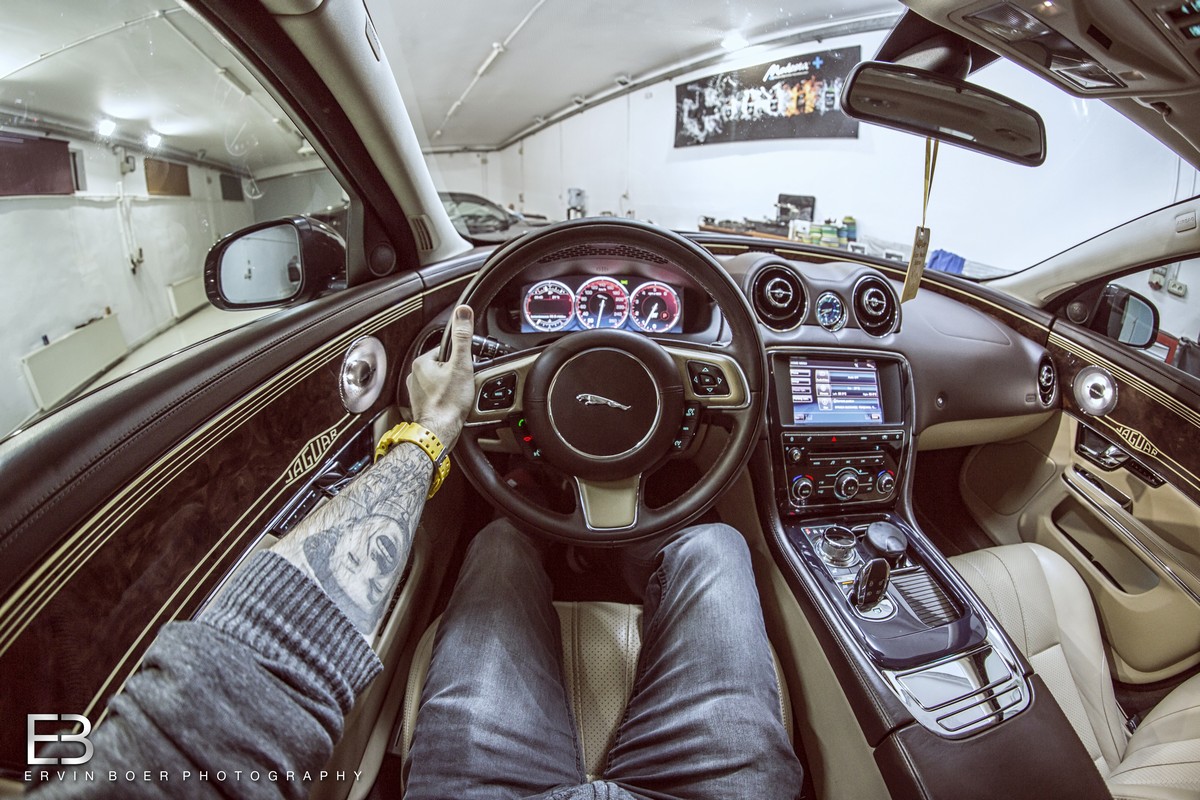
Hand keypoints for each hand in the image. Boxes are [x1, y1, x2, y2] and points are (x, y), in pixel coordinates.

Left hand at [407, 305, 474, 449]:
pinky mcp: (421, 405)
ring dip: (451, 387)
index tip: (465, 370)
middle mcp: (414, 375)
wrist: (439, 433)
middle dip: (455, 374)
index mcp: (421, 362)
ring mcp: (416, 391)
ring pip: (440, 382)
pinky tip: (452, 405)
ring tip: (458, 397)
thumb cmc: (448, 402)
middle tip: (462, 385)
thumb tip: (463, 312)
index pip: (445, 351)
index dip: (459, 359)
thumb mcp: (461, 365)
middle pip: (443, 366)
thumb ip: (462, 337)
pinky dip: (445, 399)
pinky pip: (437, 396)